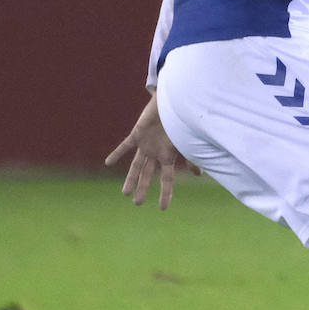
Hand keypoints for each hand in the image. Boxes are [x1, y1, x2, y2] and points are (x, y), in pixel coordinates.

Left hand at [105, 92, 184, 210]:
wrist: (175, 100)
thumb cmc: (184, 120)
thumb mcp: (187, 142)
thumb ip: (191, 158)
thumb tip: (200, 175)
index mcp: (169, 156)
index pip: (167, 179)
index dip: (165, 194)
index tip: (163, 209)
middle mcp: (157, 153)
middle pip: (148, 175)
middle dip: (142, 188)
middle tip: (136, 203)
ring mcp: (147, 144)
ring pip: (136, 165)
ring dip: (130, 178)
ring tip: (124, 193)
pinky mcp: (138, 134)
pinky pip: (126, 145)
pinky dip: (117, 153)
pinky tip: (108, 163)